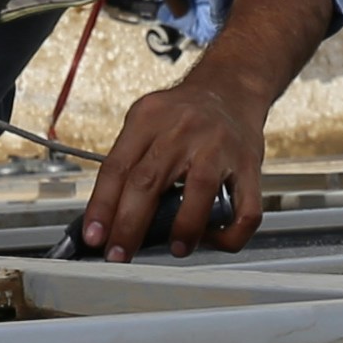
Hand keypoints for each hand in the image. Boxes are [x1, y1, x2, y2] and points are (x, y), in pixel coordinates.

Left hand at [77, 67, 270, 256]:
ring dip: (183, 229)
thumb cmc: (183, 114)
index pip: (117, 166)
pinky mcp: (249, 165)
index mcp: (149, 118)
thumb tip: (109, 218)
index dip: (101, 206)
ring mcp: (218, 146)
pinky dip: (229, 235)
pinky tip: (213, 240)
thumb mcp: (147, 120)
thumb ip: (130, 161)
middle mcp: (182, 130)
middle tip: (119, 255)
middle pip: (148, 181)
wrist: (230, 87)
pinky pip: (245, 210)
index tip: (93, 236)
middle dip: (129, 226)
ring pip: (198, 192)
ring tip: (174, 249)